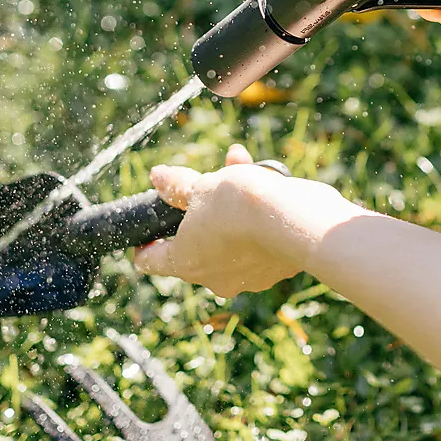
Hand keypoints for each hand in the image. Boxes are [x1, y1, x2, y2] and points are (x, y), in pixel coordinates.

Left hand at [134, 144, 370, 297]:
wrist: (296, 221)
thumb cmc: (239, 206)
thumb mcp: (202, 186)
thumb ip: (177, 185)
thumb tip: (158, 177)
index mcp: (185, 262)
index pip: (151, 261)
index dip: (144, 244)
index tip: (146, 232)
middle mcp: (214, 278)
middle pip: (195, 242)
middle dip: (199, 208)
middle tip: (204, 181)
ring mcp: (247, 277)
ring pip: (230, 235)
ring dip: (230, 202)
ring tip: (238, 163)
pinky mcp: (275, 269)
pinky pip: (258, 239)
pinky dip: (258, 214)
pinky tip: (266, 180)